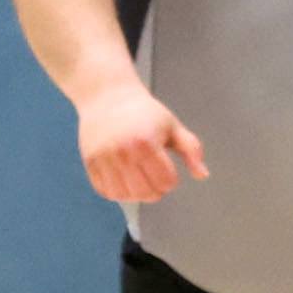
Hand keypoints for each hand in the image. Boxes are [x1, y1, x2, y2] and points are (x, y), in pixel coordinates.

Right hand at [76, 84, 208, 205]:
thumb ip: (191, 149)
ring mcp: (104, 158)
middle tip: (154, 179)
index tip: (166, 170)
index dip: (170, 180)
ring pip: (124, 196)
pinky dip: (116, 192)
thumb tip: (202, 174)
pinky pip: (105, 191)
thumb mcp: (172, 126)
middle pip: (145, 193)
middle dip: (155, 191)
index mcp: (147, 142)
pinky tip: (123, 181)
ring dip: (135, 195)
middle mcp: (124, 152)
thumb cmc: (143, 112)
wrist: (108, 96)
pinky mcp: (90, 162)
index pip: (166, 182)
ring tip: (138, 182)